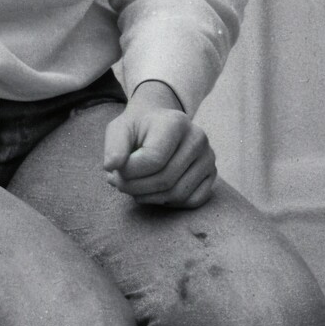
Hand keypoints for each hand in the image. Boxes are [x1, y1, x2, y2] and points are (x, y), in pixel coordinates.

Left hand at [103, 81, 216, 207]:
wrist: (159, 126)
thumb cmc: (138, 130)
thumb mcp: (119, 130)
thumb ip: (113, 146)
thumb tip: (112, 167)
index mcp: (175, 122)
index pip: (153, 159)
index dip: (129, 172)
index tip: (115, 169)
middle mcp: (198, 138)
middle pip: (165, 180)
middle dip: (135, 188)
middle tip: (120, 183)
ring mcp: (208, 157)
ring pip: (178, 194)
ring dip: (149, 198)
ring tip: (134, 187)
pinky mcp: (212, 174)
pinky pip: (193, 201)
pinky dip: (169, 203)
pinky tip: (154, 191)